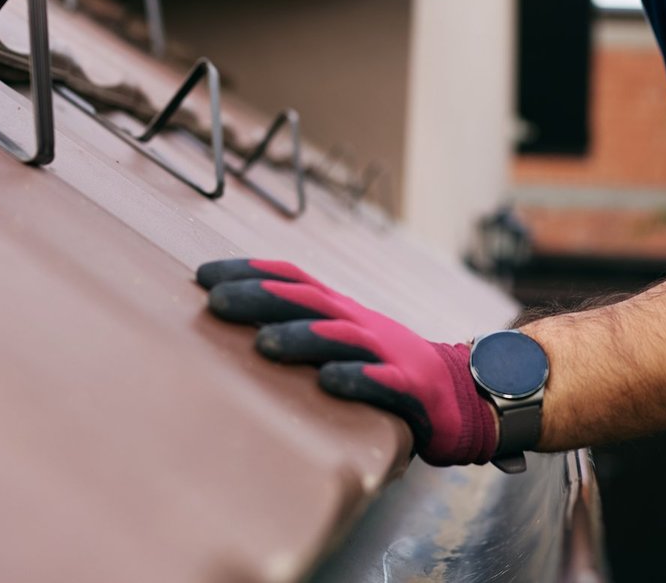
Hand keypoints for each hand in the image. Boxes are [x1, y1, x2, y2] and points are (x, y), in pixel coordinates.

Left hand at [196, 258, 497, 465]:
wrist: (462, 393)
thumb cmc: (388, 369)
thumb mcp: (344, 342)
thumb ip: (301, 332)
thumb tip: (235, 330)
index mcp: (341, 311)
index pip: (293, 278)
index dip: (250, 272)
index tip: (203, 275)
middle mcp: (360, 324)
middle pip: (308, 302)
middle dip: (261, 299)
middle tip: (214, 302)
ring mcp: (386, 352)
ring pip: (340, 338)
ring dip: (301, 338)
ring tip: (262, 345)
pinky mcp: (410, 388)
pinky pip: (383, 381)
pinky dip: (357, 379)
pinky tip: (329, 382)